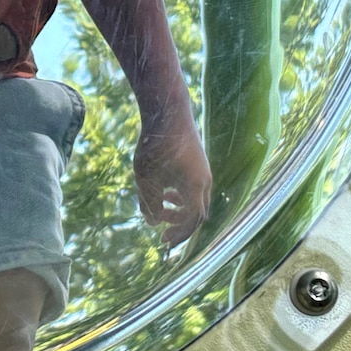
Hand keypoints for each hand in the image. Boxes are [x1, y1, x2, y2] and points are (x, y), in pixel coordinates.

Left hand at [133, 118, 211, 246]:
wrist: (167, 111)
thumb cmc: (155, 144)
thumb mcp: (146, 177)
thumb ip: (149, 202)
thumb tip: (151, 222)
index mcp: (195, 187)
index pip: (192, 221)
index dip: (178, 234)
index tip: (162, 240)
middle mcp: (204, 180)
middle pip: (197, 212)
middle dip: (179, 223)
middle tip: (160, 227)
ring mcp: (202, 169)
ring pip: (196, 199)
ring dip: (179, 207)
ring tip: (161, 204)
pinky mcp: (197, 161)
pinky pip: (193, 186)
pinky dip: (181, 193)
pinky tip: (164, 187)